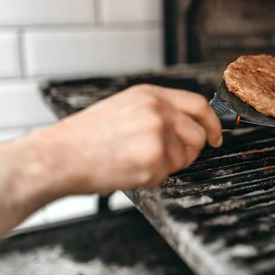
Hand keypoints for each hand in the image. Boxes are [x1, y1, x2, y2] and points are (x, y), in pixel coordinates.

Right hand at [23, 84, 222, 195]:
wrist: (59, 156)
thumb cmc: (85, 137)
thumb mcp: (124, 107)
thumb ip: (157, 111)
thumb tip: (186, 125)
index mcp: (150, 95)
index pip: (199, 105)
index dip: (212, 123)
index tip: (215, 136)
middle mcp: (157, 111)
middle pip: (198, 135)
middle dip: (189, 152)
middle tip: (165, 158)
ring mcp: (157, 135)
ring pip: (185, 158)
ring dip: (167, 166)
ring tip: (136, 160)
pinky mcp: (153, 160)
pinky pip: (167, 175)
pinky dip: (152, 178)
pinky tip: (129, 169)